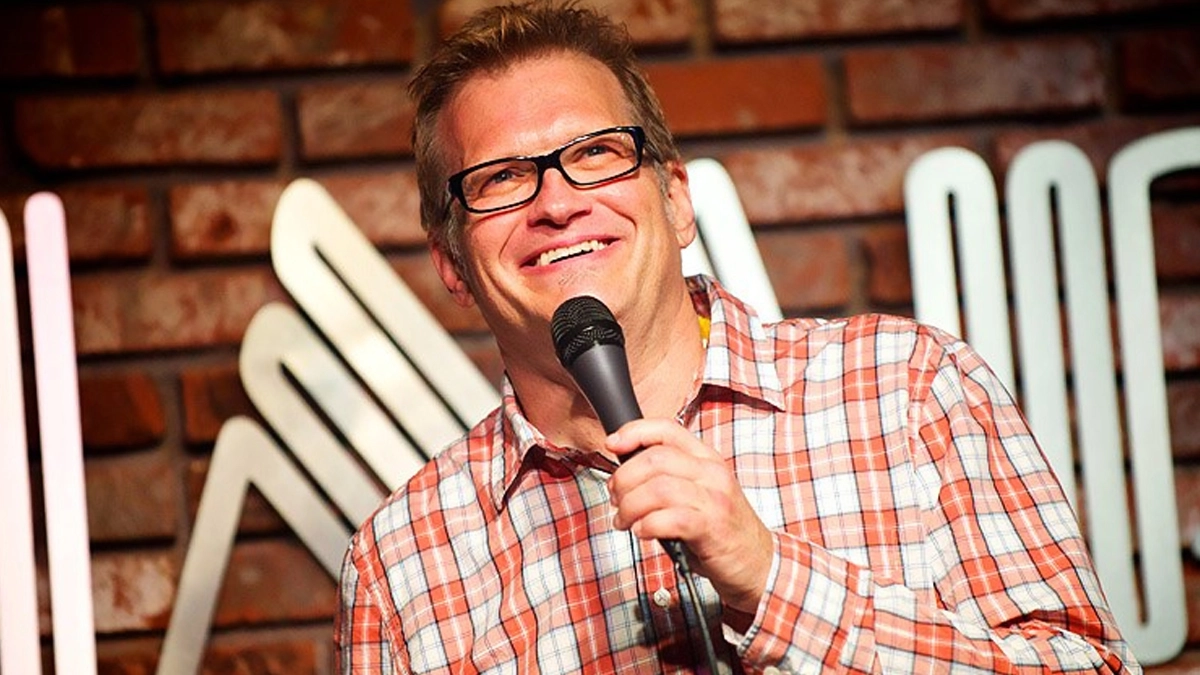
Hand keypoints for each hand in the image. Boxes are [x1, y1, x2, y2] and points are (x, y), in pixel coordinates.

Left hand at [605, 418, 773, 614]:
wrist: (759, 563)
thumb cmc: (721, 530)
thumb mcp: (699, 493)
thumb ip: (670, 477)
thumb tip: (625, 473)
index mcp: (706, 458)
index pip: (666, 429)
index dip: (634, 432)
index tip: (612, 445)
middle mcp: (712, 473)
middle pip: (654, 459)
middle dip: (624, 479)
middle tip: (615, 499)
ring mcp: (714, 499)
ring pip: (657, 488)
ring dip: (630, 506)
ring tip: (625, 520)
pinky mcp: (712, 528)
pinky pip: (669, 519)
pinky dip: (647, 525)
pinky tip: (642, 532)